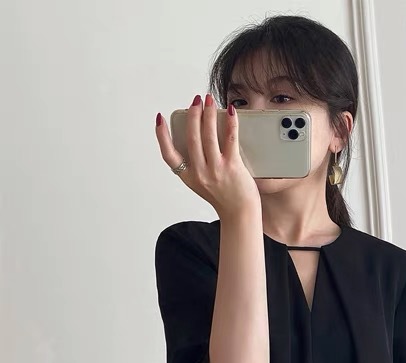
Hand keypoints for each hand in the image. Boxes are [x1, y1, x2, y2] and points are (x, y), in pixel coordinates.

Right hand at [155, 94, 260, 217]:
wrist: (240, 215)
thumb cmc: (225, 199)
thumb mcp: (202, 185)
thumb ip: (197, 166)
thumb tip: (200, 137)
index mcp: (189, 177)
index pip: (168, 155)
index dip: (162, 136)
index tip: (160, 119)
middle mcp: (199, 173)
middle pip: (191, 138)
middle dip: (192, 115)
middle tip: (196, 101)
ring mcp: (215, 169)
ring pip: (208, 135)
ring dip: (208, 113)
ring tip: (209, 100)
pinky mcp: (232, 167)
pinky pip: (230, 139)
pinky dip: (230, 123)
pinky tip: (231, 112)